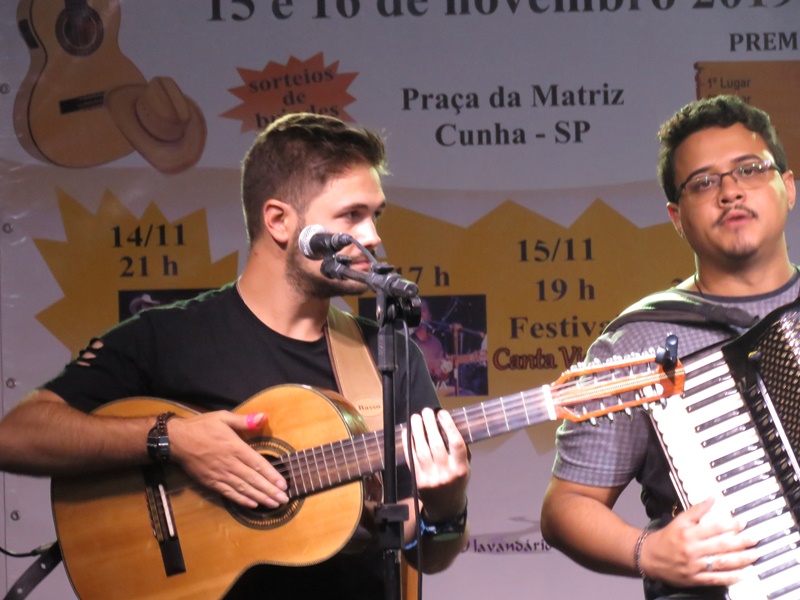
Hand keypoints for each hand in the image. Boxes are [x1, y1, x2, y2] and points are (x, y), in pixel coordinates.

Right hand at [168, 411, 287, 508]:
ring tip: (273, 504)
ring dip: (260, 497)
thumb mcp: (222, 417)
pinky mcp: (210, 482)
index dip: (271, 475)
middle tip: (284, 499)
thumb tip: (263, 417)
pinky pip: (228, 493)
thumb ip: (244, 420)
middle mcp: (229, 463)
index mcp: (234, 447)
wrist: (176, 440)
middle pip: (253, 479)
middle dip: (270, 490)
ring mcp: (219, 474)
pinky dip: (241, 499)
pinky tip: (252, 504)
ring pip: (243, 488)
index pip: (257, 463)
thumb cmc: (201, 427)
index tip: (283, 484)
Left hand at [403, 408, 469, 521]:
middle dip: (430, 425)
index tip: (442, 413)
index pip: (456, 444)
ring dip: (417, 431)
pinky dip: (408, 443)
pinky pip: (411, 458)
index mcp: (461, 469)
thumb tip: (446, 425)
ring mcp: (431, 478)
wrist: (445, 508)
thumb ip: (458, 451)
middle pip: (437, 445)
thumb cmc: (457, 482)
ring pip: (422, 450)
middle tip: (426, 411)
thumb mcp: (465, 468)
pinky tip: (407, 432)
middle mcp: (446, 474)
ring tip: (416, 418)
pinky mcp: (418, 481)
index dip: (449, 427)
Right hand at [640, 498, 756, 586]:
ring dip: (740, 560)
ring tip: (754, 555)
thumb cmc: (666, 537)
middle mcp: (692, 550)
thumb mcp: (679, 521)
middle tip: (755, 539)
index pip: (713, 528)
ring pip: (721, 563)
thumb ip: (696, 510)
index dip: (730, 526)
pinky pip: (714, 579)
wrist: (648, 557)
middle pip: (721, 546)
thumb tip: (712, 498)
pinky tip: (741, 575)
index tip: (742, 523)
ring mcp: (694, 566)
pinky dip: (729, 578)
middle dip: (740, 543)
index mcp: (688, 534)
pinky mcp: (694, 579)